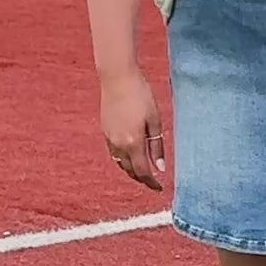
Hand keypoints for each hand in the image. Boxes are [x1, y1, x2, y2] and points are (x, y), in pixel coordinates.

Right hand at [99, 68, 167, 190]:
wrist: (117, 77)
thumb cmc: (140, 95)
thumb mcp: (155, 121)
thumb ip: (156, 146)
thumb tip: (160, 167)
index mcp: (133, 143)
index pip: (142, 172)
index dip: (151, 183)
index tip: (159, 188)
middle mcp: (119, 144)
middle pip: (130, 170)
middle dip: (141, 178)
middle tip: (153, 181)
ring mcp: (109, 138)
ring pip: (120, 163)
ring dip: (131, 170)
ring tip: (143, 170)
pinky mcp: (105, 130)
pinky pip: (114, 153)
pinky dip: (123, 159)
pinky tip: (131, 155)